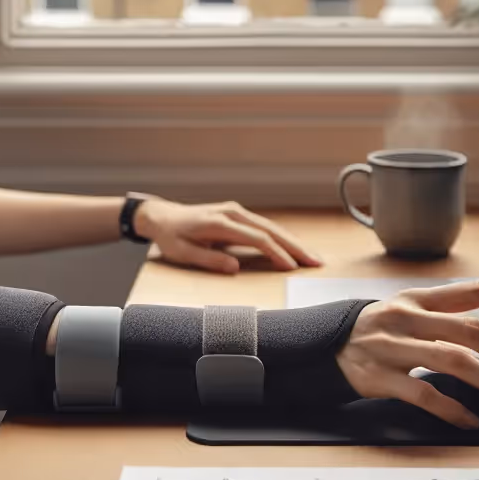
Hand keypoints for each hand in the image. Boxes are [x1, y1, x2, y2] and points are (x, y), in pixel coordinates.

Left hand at [135, 198, 323, 273]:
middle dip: (295, 246)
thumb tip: (234, 267)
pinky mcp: (237, 215)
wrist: (163, 216)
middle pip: (271, 229)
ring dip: (292, 242)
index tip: (291, 267)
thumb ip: (209, 260)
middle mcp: (232, 213)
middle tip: (316, 261)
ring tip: (311, 257)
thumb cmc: (171, 237)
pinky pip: (264, 226)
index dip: (276, 253)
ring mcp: (236, 212)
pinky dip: (281, 237)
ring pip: (271, 226)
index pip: (256, 238)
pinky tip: (293, 248)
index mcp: (220, 223)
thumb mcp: (183, 253)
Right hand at [334, 281, 478, 428]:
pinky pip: (424, 394)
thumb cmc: (376, 333)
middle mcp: (407, 317)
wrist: (319, 346)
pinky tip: (471, 420)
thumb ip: (444, 319)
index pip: (475, 293)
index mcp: (420, 298)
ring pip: (455, 361)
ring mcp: (391, 346)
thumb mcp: (405, 311)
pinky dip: (453, 410)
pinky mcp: (378, 377)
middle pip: (472, 331)